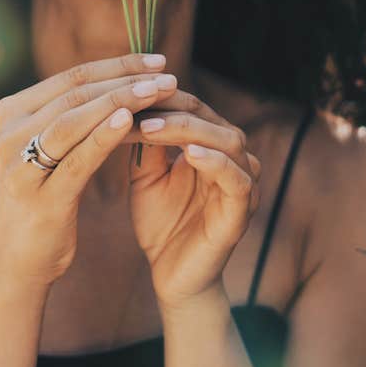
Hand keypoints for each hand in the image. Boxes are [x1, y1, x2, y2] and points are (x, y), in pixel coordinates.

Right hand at [0, 53, 179, 288]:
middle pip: (76, 93)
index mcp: (10, 112)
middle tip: (166, 73)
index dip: (117, 65)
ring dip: (122, 100)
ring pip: (76, 118)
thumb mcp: (46, 147)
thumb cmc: (40, 195)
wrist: (16, 260)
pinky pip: (78, 158)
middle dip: (126, 79)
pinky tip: (130, 121)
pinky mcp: (40, 196)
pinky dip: (104, 135)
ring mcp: (20, 165)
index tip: (156, 60)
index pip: (71, 77)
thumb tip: (117, 76)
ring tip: (159, 91)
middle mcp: (8, 132)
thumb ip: (67, 114)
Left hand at [126, 90, 261, 308]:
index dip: (157, 95)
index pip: (189, 105)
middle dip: (169, 106)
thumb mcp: (146, 174)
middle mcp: (232, 157)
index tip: (122, 88)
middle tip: (134, 101)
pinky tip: (189, 153)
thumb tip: (130, 98)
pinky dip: (215, 162)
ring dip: (187, 129)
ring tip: (151, 125)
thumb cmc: (162, 223)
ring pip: (226, 140)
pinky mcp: (243, 211)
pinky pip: (236, 179)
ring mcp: (242, 183)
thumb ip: (146, 140)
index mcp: (211, 144)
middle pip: (207, 115)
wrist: (172, 277)